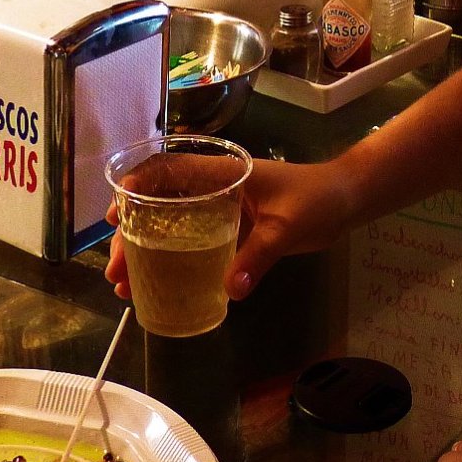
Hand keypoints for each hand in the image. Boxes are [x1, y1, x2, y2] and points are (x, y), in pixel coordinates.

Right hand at [105, 156, 355, 301]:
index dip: (137, 188)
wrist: (346, 200)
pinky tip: (155, 285)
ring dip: (144, 250)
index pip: (169, 171)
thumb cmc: (317, 200)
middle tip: (115, 269)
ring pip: (170, 225)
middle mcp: (215, 188)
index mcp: (224, 174)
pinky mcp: (230, 230)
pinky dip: (170, 260)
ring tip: (123, 283)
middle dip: (131, 234)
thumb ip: (258, 257)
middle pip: (160, 204)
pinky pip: (192, 242)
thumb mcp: (288, 227)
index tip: (115, 215)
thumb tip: (229, 291)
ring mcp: (220, 209)